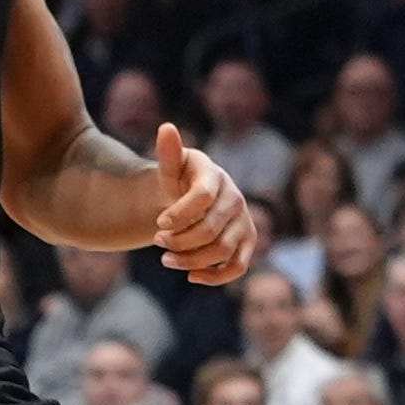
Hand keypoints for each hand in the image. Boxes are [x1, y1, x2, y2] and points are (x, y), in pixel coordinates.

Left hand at [146, 121, 261, 286]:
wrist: (192, 199)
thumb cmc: (178, 181)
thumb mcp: (170, 166)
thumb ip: (168, 152)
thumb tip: (166, 127)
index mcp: (216, 176)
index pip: (202, 197)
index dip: (180, 214)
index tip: (158, 223)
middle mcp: (235, 198)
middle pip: (210, 229)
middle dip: (179, 240)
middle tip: (157, 241)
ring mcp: (244, 221)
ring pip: (222, 251)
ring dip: (190, 261)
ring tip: (166, 260)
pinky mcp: (247, 242)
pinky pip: (238, 267)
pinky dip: (215, 276)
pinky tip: (191, 276)